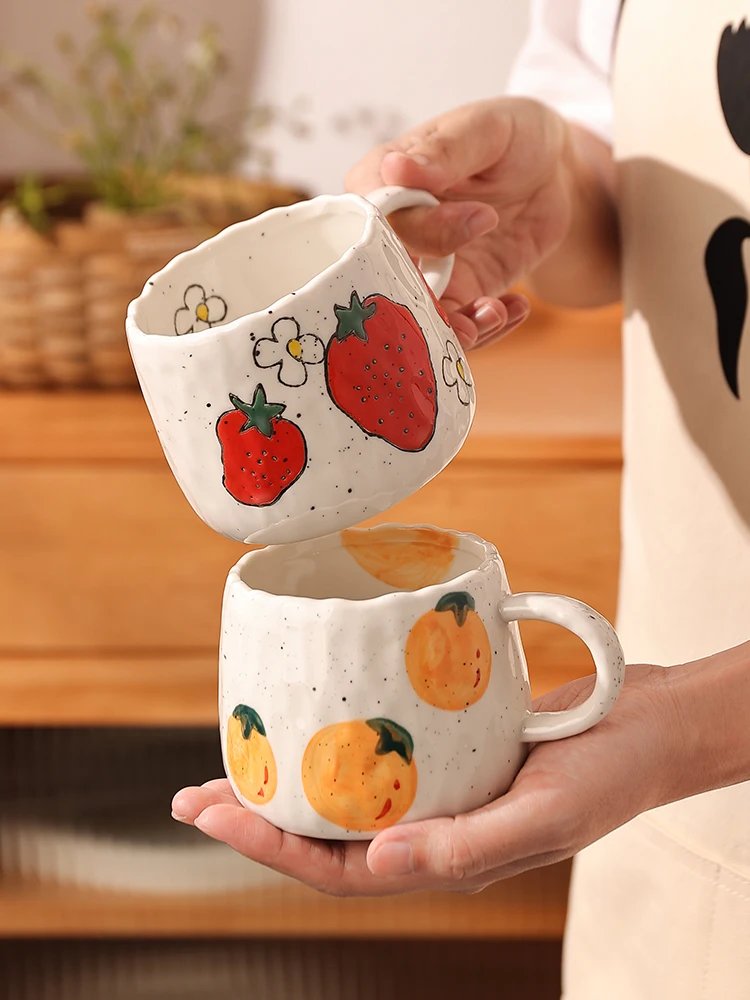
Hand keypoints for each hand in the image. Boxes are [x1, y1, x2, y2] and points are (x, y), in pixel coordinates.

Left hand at [171, 664, 675, 896]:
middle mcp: (434, 826)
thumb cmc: (610, 772)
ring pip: (350, 792)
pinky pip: (383, 749)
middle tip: (196, 790)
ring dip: (293, 777)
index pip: (339, 868)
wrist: (650, 724)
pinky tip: (320, 711)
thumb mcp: (547, 815)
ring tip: (242, 752)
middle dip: (260, 817)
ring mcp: (441, 787)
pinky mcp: (453, 746)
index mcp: (448, 858)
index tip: (212, 813)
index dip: (269, 848)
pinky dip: (342, 737)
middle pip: (329, 832)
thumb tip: (378, 860)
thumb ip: (468, 847)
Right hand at [346, 98, 577, 349]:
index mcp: (381, 182)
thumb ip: (442, 152)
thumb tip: (394, 169)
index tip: (477, 220)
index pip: (375, 220)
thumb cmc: (511, 135)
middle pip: (389, 279)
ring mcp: (425, 267)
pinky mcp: (459, 291)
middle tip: (477, 299)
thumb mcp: (485, 129)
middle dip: (429, 301)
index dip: (416, 232)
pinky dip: (487, 327)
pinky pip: (458, 325)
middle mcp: (395, 231)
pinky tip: (517, 307)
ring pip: (419, 315)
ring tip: (494, 313)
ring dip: (454, 328)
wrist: (553, 169)